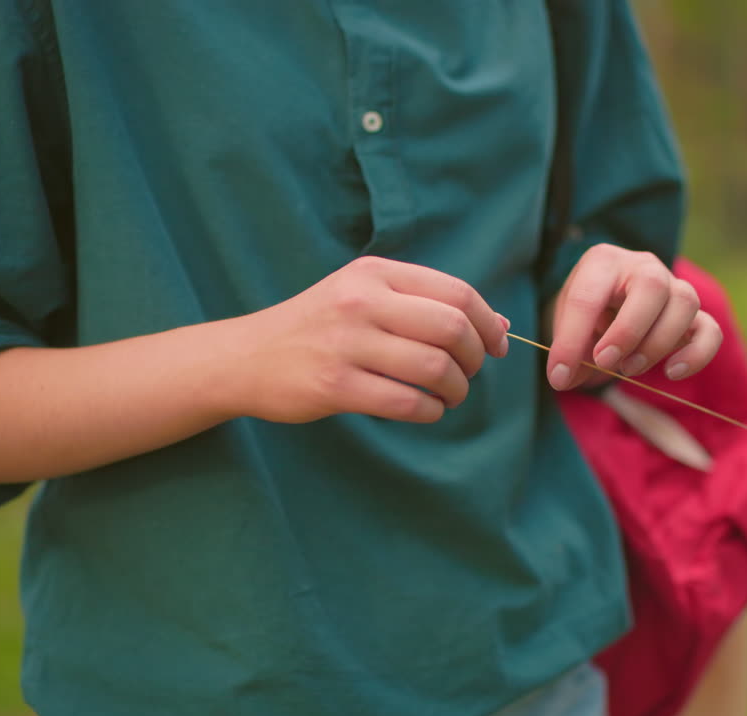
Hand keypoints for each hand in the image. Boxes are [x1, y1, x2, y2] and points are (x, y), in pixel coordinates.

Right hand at [230, 256, 507, 423]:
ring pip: (434, 367)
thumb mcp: (364, 296)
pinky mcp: (335, 386)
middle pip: (452, 328)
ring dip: (456, 389)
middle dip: (475, 358)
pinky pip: (406, 402)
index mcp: (374, 273)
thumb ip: (426, 305)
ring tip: (449, 395)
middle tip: (469, 373)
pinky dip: (430, 412)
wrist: (246, 356)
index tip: (496, 345)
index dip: (488, 323)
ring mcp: (347, 344)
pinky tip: (426, 411)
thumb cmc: (318, 327)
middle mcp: (362, 302)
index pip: (456, 292)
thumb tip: (500, 325)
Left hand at [545, 244, 721, 390]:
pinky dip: (696, 354)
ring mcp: (674, 288)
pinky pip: (710, 330)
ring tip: (629, 369)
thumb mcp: (567, 327)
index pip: (588, 296)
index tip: (559, 374)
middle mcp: (643, 267)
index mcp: (603, 262)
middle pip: (652, 285)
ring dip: (657, 343)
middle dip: (627, 331)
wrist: (610, 307)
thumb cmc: (587, 315)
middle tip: (605, 362)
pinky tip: (672, 372)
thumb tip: (563, 379)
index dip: (572, 339)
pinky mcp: (695, 315)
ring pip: (684, 303)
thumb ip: (567, 351)